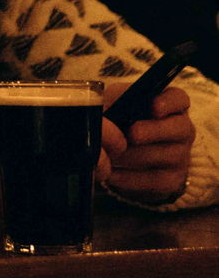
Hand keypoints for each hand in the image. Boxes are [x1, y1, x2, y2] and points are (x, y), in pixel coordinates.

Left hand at [101, 82, 193, 203]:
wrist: (119, 161)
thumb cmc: (116, 125)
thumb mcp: (111, 107)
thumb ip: (109, 102)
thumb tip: (97, 107)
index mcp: (168, 106)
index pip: (178, 98)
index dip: (169, 102)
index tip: (154, 106)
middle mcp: (181, 129)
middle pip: (179, 127)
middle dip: (153, 130)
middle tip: (132, 134)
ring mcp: (180, 155)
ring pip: (166, 155)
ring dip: (134, 156)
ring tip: (110, 156)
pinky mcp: (171, 180)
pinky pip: (154, 179)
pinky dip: (129, 177)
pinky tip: (111, 174)